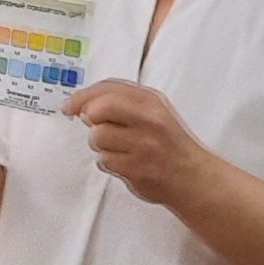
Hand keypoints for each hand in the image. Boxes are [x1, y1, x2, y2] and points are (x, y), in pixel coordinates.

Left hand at [62, 79, 214, 204]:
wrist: (193, 177)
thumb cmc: (169, 143)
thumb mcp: (155, 111)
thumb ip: (124, 101)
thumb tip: (84, 102)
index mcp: (152, 101)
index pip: (108, 88)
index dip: (83, 96)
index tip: (70, 105)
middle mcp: (149, 119)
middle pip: (98, 109)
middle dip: (89, 118)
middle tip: (96, 126)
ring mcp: (144, 144)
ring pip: (97, 137)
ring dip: (100, 145)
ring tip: (118, 148)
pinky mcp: (137, 168)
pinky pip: (104, 161)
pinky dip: (109, 163)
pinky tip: (125, 163)